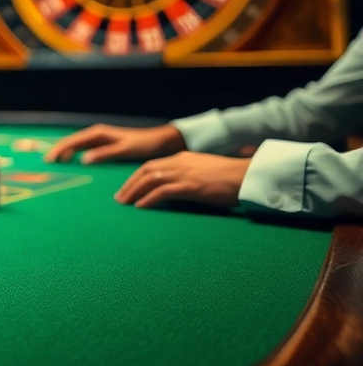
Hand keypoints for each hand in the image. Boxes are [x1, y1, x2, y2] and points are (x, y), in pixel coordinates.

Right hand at [45, 124, 186, 163]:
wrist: (159, 141)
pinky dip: (73, 153)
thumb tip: (83, 159)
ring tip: (54, 163)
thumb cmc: (143, 145)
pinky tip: (70, 161)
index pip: (72, 141)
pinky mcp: (103, 144)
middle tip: (45, 163)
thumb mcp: (124, 150)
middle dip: (57, 150)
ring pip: (75, 144)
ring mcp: (99, 138)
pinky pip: (82, 147)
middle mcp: (96, 134)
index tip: (49, 160)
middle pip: (70, 141)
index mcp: (98, 133)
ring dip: (64, 152)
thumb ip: (104, 154)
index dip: (59, 150)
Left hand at [114, 152, 250, 208]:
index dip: (136, 177)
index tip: (126, 188)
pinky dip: (149, 198)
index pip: (151, 166)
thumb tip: (175, 187)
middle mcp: (179, 163)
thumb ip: (187, 174)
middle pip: (146, 171)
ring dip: (134, 191)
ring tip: (124, 204)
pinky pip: (164, 191)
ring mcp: (185, 173)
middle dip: (129, 184)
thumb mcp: (202, 170)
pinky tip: (140, 207)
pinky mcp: (191, 186)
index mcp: (181, 158)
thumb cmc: (229, 177)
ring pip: (151, 179)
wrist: (247, 176)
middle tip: (119, 199)